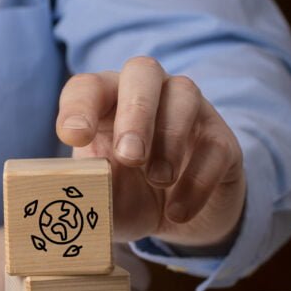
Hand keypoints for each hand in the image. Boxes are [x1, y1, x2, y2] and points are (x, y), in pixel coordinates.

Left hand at [56, 57, 245, 247]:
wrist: (178, 218)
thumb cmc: (128, 197)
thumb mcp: (101, 201)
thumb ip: (85, 192)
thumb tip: (69, 191)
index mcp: (106, 103)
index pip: (88, 87)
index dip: (78, 107)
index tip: (73, 136)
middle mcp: (148, 94)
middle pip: (143, 71)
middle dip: (135, 111)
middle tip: (129, 156)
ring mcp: (190, 111)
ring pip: (185, 94)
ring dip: (169, 139)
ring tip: (158, 181)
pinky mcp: (222, 140)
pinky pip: (215, 144)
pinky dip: (196, 180)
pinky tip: (177, 212)